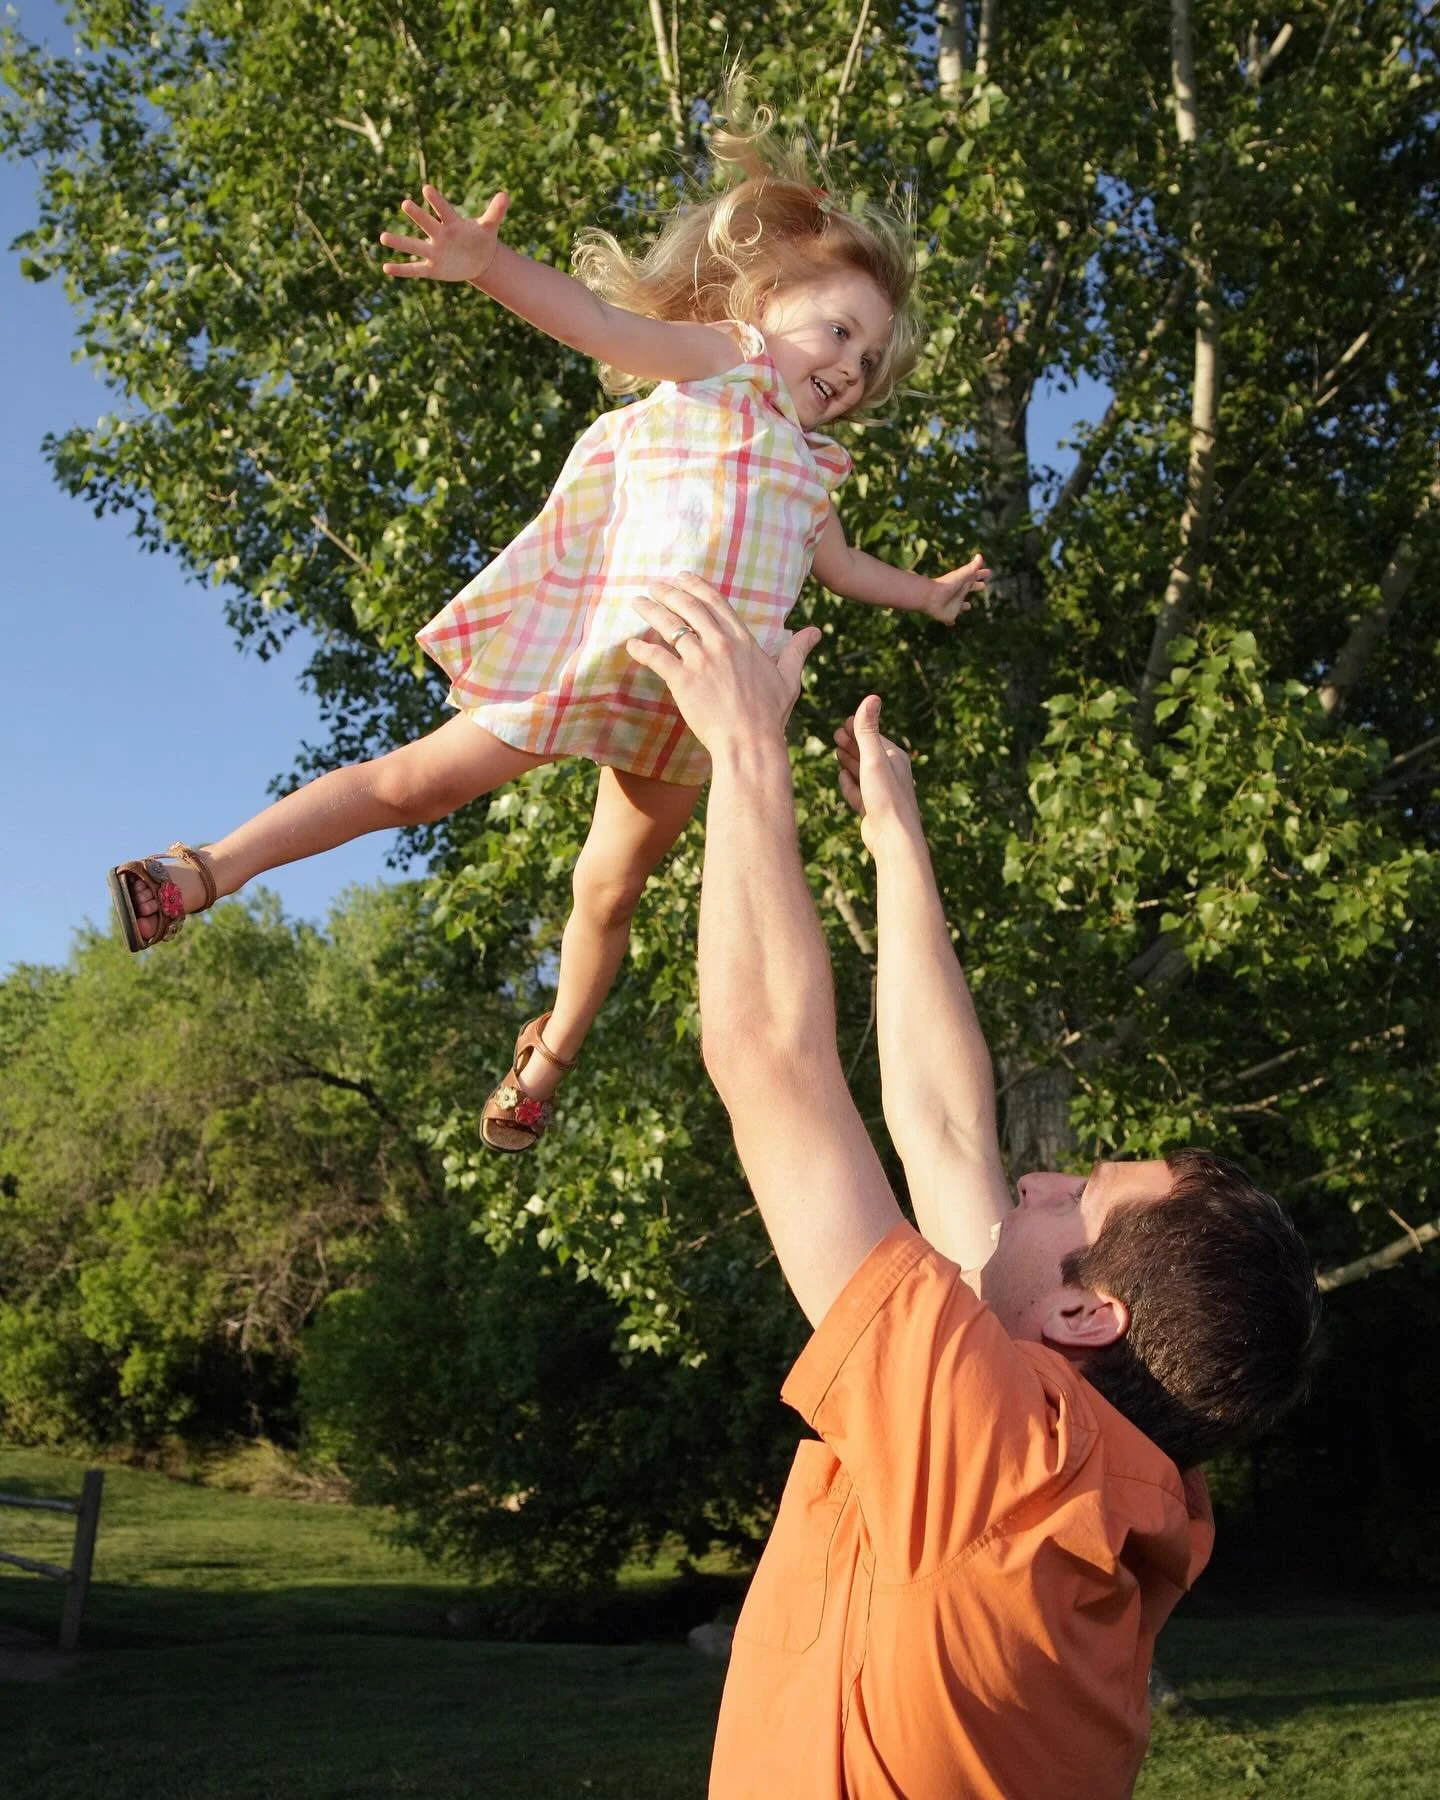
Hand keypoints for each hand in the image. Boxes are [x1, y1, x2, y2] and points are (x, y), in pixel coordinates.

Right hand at [380, 185, 508, 283]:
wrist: (477, 259)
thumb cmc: (480, 238)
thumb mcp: (490, 226)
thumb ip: (496, 212)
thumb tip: (505, 195)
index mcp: (452, 223)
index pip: (444, 210)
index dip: (437, 201)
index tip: (427, 189)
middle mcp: (439, 235)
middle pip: (427, 224)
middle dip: (418, 216)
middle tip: (406, 204)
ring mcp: (434, 251)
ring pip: (414, 246)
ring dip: (399, 242)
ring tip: (382, 237)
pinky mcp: (432, 268)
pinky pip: (415, 269)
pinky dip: (402, 270)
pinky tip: (386, 269)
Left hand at [625, 574, 821, 753]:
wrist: (750, 742)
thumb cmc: (769, 715)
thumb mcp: (788, 678)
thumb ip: (797, 650)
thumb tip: (814, 631)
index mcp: (743, 640)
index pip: (716, 602)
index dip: (695, 586)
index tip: (681, 577)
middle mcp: (721, 644)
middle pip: (689, 607)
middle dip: (668, 592)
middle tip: (652, 585)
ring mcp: (701, 661)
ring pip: (670, 626)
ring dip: (651, 611)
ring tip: (637, 603)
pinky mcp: (684, 681)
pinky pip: (657, 658)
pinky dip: (642, 650)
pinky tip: (631, 646)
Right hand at [833, 696, 922, 855]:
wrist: (893, 838)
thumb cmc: (886, 796)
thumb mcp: (873, 758)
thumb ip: (868, 730)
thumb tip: (872, 698)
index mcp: (895, 758)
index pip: (875, 737)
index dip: (859, 728)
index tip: (844, 722)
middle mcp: (891, 773)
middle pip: (868, 753)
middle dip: (852, 743)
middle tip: (836, 735)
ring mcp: (882, 792)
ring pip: (863, 771)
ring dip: (850, 761)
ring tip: (837, 751)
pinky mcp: (873, 809)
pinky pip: (859, 791)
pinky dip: (850, 783)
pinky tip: (842, 778)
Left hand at [925, 551, 991, 624]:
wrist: (930, 597)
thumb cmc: (946, 585)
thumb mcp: (961, 575)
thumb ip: (972, 567)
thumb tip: (980, 556)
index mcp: (963, 584)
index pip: (975, 577)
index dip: (981, 574)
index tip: (989, 572)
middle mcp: (959, 594)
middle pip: (969, 589)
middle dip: (976, 587)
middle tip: (983, 586)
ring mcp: (954, 605)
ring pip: (960, 606)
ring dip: (963, 606)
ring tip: (968, 606)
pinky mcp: (949, 616)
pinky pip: (951, 620)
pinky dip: (951, 621)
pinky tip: (952, 623)